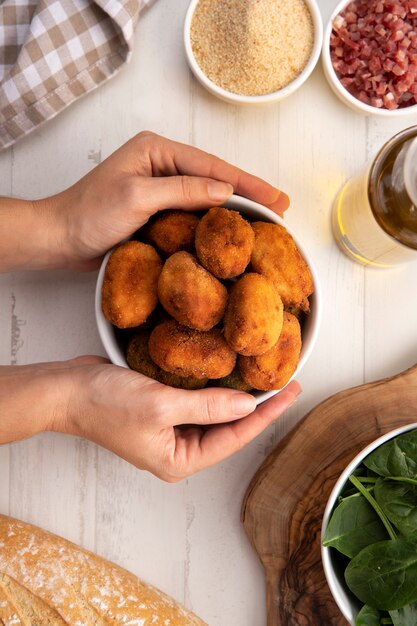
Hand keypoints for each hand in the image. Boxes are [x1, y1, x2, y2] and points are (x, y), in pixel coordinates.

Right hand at [0, 358, 299, 480]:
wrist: (67, 390)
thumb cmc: (105, 403)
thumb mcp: (161, 405)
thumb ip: (208, 406)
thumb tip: (248, 404)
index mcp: (179, 460)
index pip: (235, 436)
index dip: (266, 414)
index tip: (291, 392)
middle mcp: (179, 449)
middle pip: (229, 428)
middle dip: (257, 406)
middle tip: (286, 382)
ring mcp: (171, 430)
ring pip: (216, 414)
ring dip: (237, 396)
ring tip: (268, 378)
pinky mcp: (164, 410)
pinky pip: (199, 401)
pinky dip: (216, 387)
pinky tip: (231, 372)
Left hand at [43, 131, 289, 270]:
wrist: (60, 238)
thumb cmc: (89, 214)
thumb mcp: (137, 197)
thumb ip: (182, 190)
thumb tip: (225, 190)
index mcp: (157, 150)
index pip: (211, 165)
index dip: (247, 182)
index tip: (276, 198)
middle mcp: (161, 165)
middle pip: (214, 177)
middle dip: (249, 192)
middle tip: (282, 207)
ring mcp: (159, 187)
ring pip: (206, 195)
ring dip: (236, 208)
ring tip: (267, 218)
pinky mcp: (156, 209)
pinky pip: (193, 212)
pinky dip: (214, 221)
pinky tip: (232, 230)